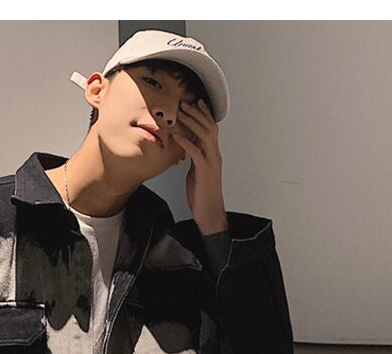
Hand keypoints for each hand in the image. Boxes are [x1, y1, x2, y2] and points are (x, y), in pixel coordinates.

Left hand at [172, 99, 227, 234]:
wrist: (210, 213)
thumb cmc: (202, 195)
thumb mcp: (197, 172)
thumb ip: (195, 159)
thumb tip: (187, 149)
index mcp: (212, 155)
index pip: (211, 129)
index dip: (205, 115)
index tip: (196, 102)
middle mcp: (214, 156)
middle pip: (209, 127)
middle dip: (198, 113)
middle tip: (185, 102)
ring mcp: (211, 163)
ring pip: (205, 136)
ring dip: (192, 122)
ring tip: (181, 112)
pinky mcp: (204, 172)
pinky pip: (196, 153)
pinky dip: (186, 143)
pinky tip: (177, 136)